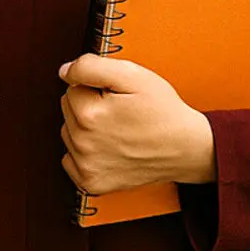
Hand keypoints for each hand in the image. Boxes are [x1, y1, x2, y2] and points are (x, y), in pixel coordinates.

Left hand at [57, 55, 215, 195]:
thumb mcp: (133, 75)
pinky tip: (108, 148)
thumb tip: (64, 72)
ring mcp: (87, 167)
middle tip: (119, 110)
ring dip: (86, 127)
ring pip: (69, 132)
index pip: (72, 87)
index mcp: (90, 115)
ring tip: (116, 128)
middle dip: (88, 105)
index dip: (96, 86)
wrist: (186, 148)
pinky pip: (70, 160)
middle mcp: (83, 144)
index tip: (117, 95)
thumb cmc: (163, 111)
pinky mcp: (92, 183)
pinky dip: (84, 153)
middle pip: (68, 109)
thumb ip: (91, 67)